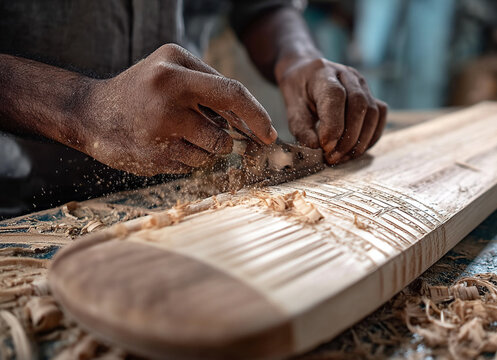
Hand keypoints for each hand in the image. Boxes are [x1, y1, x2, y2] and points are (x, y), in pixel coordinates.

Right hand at [84, 44, 276, 175]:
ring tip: (178, 133)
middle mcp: (166, 103)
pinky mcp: (153, 159)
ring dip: (204, 149)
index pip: (231, 94)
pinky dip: (188, 158)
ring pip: (210, 155)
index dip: (257, 116)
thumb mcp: (172, 66)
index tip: (270, 133)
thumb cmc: (142, 87)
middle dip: (223, 138)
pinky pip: (192, 166)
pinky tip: (165, 144)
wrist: (91, 113)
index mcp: (174, 73)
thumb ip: (210, 83)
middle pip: (221, 135)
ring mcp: (158, 134)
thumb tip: (249, 117)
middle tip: (203, 128)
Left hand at [276, 57, 386, 163]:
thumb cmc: (299, 92)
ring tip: (343, 157)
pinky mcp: (371, 96)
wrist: (307, 75)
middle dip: (348, 138)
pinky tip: (355, 149)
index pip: (335, 96)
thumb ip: (302, 128)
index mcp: (323, 73)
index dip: (333, 125)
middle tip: (333, 157)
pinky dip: (371, 137)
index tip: (326, 147)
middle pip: (359, 105)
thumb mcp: (292, 109)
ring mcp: (363, 84)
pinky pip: (380, 117)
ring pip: (373, 113)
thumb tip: (316, 148)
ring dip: (361, 141)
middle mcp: (347, 75)